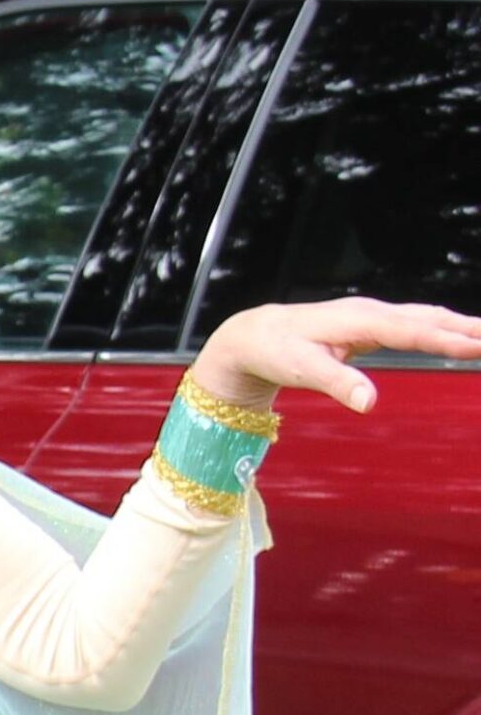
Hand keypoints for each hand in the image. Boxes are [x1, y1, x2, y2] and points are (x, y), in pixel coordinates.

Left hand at [192, 298, 480, 417]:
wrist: (255, 335)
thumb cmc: (277, 352)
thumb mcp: (302, 370)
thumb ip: (337, 384)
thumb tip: (370, 403)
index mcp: (357, 321)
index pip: (410, 330)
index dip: (444, 339)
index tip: (475, 346)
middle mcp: (369, 312)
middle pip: (426, 318)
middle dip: (464, 327)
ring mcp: (371, 315)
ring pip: (423, 317)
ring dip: (457, 324)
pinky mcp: (369, 324)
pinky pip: (413, 322)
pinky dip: (438, 326)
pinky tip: (454, 332)